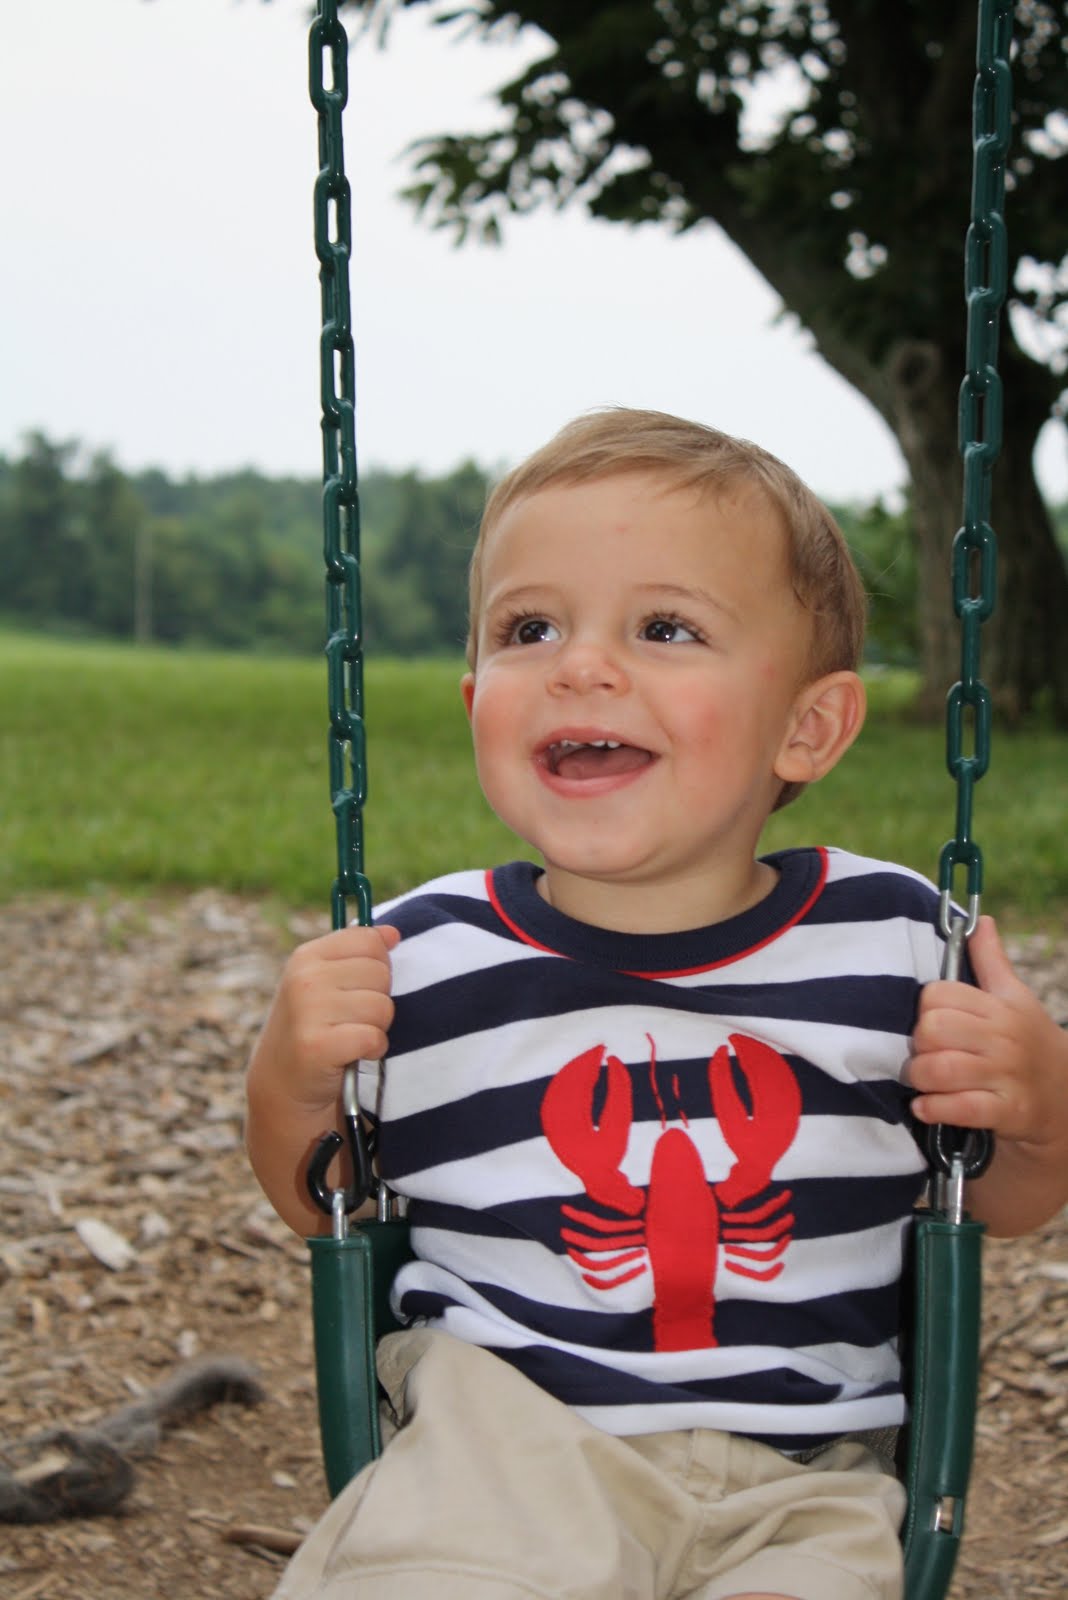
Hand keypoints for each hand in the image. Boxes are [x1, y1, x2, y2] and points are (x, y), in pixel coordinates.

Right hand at [245, 922, 400, 1234]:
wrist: (283, 1087)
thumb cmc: (313, 1030)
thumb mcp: (327, 984)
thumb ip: (358, 954)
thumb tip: (393, 932)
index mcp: (308, 956)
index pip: (370, 941)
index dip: (377, 967)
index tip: (358, 988)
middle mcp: (304, 978)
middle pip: (382, 973)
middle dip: (378, 1000)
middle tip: (351, 1020)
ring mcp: (308, 1011)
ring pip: (382, 1007)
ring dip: (376, 1028)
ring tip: (350, 1038)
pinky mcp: (318, 1046)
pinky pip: (374, 1037)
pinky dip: (372, 1050)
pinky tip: (352, 1056)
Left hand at [910, 916, 1065, 1147]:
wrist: (1066, 1098)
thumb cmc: (1028, 1041)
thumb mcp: (1014, 998)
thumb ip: (991, 960)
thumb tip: (979, 921)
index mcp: (999, 1006)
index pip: (938, 995)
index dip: (926, 1009)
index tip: (933, 1022)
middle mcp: (1003, 1038)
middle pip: (933, 1029)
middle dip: (919, 1044)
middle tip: (927, 1053)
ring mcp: (1006, 1076)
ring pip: (939, 1069)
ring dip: (921, 1078)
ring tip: (926, 1081)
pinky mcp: (1006, 1111)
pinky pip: (957, 1108)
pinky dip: (933, 1108)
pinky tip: (927, 1107)